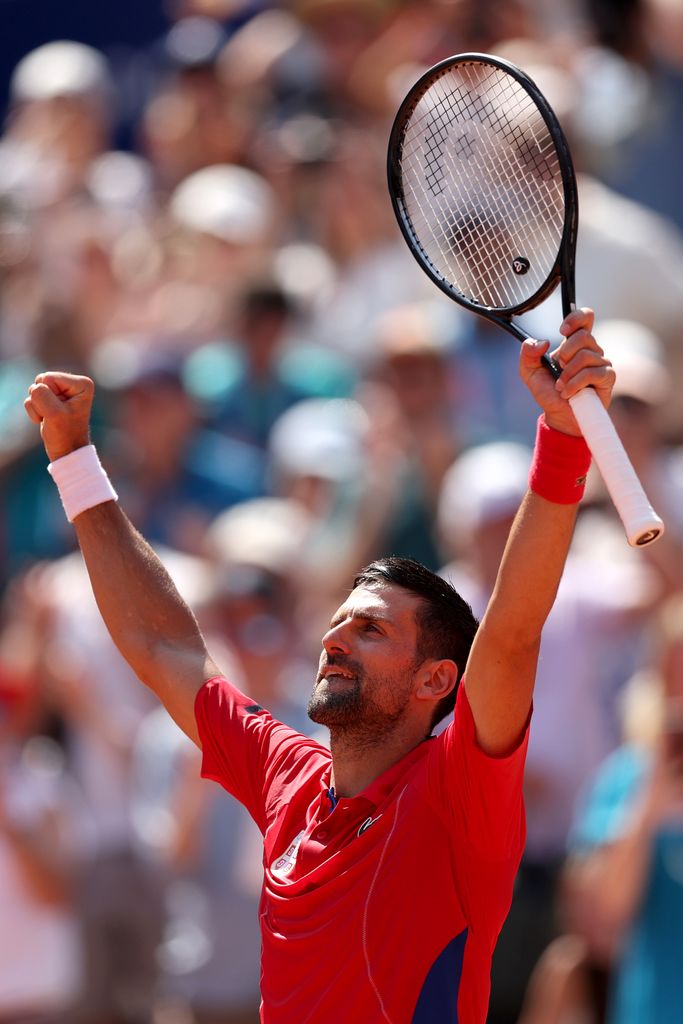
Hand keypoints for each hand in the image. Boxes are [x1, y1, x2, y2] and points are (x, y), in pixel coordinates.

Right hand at [24, 372, 94, 461]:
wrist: (66, 451)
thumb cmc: (65, 434)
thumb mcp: (54, 414)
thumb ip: (42, 395)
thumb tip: (35, 387)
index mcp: (81, 384)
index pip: (49, 378)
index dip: (49, 396)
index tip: (60, 411)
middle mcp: (73, 384)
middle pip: (41, 381)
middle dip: (41, 400)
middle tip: (54, 415)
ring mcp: (61, 390)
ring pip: (34, 389)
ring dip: (37, 406)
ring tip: (50, 418)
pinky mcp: (51, 398)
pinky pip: (31, 397)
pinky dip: (34, 411)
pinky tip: (46, 419)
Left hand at [519, 308, 614, 435]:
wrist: (558, 415)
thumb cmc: (548, 392)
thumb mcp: (529, 372)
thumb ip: (528, 353)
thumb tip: (541, 342)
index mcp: (574, 343)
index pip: (585, 318)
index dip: (577, 317)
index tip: (562, 329)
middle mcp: (591, 350)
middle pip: (583, 336)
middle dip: (565, 353)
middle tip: (558, 368)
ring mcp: (601, 363)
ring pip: (585, 355)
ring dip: (567, 374)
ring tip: (560, 387)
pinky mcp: (607, 377)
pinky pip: (591, 373)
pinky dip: (575, 384)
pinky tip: (568, 393)